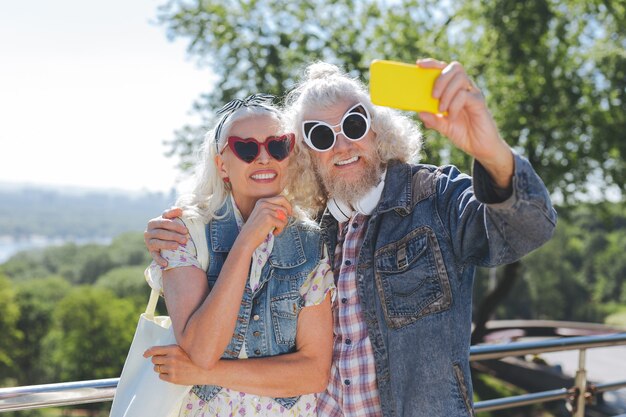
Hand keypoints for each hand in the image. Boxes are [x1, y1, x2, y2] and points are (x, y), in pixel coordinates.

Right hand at [144, 207, 187, 266]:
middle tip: (185, 239)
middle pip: (161, 233)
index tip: (186, 230)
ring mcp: (148, 242)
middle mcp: (148, 231)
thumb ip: (173, 213)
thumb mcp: (170, 219)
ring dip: (168, 245)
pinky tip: (166, 264)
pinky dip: (159, 260)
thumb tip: (180, 210)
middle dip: (174, 236)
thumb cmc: (168, 227)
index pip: (165, 222)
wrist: (161, 238)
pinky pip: (154, 256)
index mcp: (153, 222)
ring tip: (177, 247)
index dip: (175, 226)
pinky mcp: (150, 251)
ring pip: (157, 243)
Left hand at [144, 344, 207, 385]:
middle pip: (154, 360)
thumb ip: (171, 350)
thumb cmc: (195, 359)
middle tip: (163, 362)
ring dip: (160, 368)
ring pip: (156, 368)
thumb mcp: (183, 350)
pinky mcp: (173, 378)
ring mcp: (172, 369)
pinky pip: (161, 376)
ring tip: (170, 368)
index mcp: (174, 349)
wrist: (206, 370)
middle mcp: (171, 358)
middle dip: (157, 361)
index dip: (148, 352)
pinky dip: (164, 375)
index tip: (145, 354)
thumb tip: (156, 353)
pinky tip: (172, 373)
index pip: (155, 350)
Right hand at [238, 196, 291, 249]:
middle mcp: (263, 203)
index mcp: (262, 201)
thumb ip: (273, 209)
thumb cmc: (256, 229)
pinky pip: (282, 223)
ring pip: (284, 215)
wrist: (246, 239)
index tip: (289, 213)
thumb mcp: (263, 214)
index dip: (287, 205)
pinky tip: (273, 233)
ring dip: (282, 224)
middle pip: (284, 204)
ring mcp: (266, 210)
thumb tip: (288, 209)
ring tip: (275, 229)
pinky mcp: (269, 218)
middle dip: (288, 213)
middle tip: (285, 221)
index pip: (281, 198)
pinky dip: (280, 230)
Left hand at [416, 58, 513, 185]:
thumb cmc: (463, 133)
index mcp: (455, 90)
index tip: (419, 65)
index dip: (432, 64)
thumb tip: (419, 112)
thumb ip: (432, 120)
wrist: (481, 148)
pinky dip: (454, 105)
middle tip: (433, 96)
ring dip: (447, 92)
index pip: (444, 69)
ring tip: (441, 110)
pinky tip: (451, 117)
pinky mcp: (479, 103)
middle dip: (440, 78)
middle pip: (455, 67)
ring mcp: (473, 94)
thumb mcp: (443, 127)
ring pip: (460, 78)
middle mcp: (465, 88)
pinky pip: (465, 96)